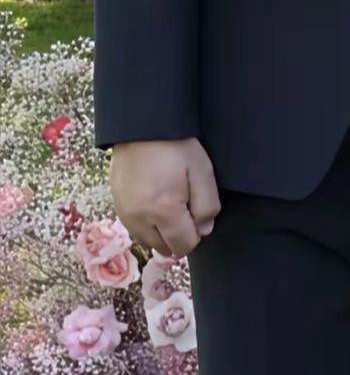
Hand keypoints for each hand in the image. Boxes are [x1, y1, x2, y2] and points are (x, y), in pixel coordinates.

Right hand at [110, 138, 220, 257]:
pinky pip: (135, 228)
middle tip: (185, 207)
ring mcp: (125, 214)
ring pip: (148, 241)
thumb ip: (207, 205)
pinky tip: (154, 201)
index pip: (184, 246)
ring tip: (169, 203)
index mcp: (164, 211)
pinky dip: (147, 224)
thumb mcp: (202, 171)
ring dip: (162, 232)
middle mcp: (140, 219)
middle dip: (179, 235)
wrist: (142, 126)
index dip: (196, 233)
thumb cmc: (176, 147)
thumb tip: (204, 230)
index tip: (197, 212)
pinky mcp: (116, 206)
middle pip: (164, 248)